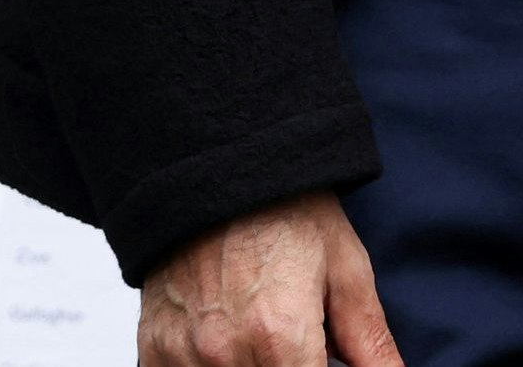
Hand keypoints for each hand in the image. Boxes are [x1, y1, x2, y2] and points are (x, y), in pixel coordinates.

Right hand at [137, 191, 402, 366]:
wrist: (223, 173)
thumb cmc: (289, 215)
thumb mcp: (346, 271)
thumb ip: (368, 342)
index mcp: (280, 335)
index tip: (325, 360)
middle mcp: (225, 352)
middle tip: (301, 344)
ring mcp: (183, 353)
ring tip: (268, 340)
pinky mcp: (154, 350)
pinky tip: (230, 346)